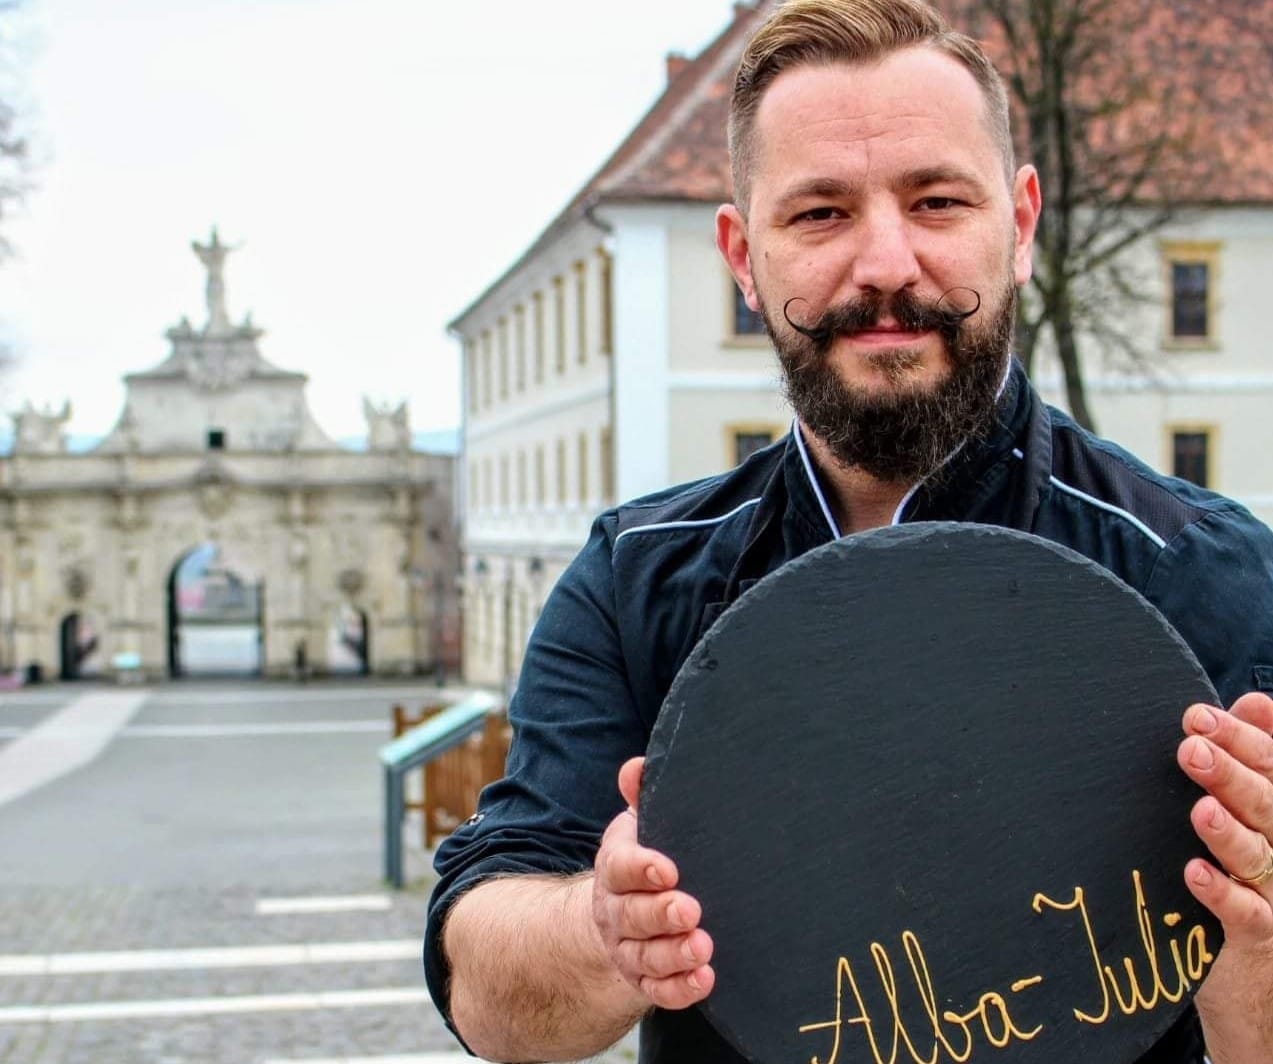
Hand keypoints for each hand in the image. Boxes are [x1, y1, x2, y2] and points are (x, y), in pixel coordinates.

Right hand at [591, 756, 715, 1009]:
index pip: (619, 867)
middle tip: (690, 908)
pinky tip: (704, 980)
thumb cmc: (642, 859)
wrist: (620, 911)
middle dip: (661, 914)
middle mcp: (615, 911)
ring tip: (702, 947)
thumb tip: (638, 767)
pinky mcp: (645, 978)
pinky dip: (680, 988)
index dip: (640, 868)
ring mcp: (629, 948)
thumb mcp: (639, 823)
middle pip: (632, 915)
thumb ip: (641, 795)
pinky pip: (657, 990)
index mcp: (614, 867)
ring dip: (674, 954)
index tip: (668, 868)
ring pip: (646, 956)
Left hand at [1177, 693, 1272, 1056]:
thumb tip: (1256, 701)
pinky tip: (1194, 873)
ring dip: (1229, 831)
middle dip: (1233, 772)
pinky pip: (1246, 917)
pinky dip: (1222, 895)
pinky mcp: (1259, 945)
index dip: (1245, 740)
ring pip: (1260, 858)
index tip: (1199, 715)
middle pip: (1270, 806)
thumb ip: (1255, 763)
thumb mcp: (1256, 820)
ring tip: (1200, 808)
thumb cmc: (1249, 886)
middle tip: (1191, 744)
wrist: (1260, 990)